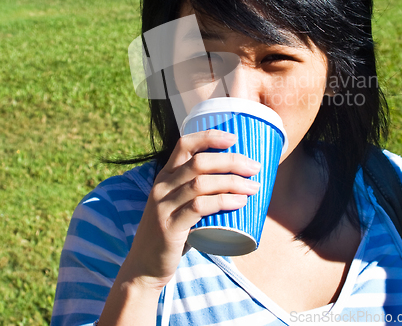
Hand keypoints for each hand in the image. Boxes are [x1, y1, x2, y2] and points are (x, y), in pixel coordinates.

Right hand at [120, 129, 260, 290]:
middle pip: (199, 162)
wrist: (144, 268)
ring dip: (232, 182)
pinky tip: (240, 202)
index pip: (185, 144)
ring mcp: (164, 206)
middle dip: (230, 160)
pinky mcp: (169, 226)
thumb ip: (200, 193)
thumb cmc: (172, 235)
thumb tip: (240, 183)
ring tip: (253, 186)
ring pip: (201, 182)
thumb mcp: (180, 206)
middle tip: (254, 167)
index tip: (234, 138)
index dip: (209, 136)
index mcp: (165, 176)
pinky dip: (223, 201)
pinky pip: (199, 207)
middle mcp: (162, 186)